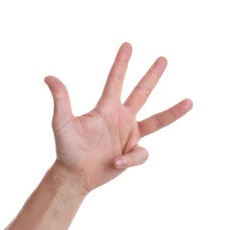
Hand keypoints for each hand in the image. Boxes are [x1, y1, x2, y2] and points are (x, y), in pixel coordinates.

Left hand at [44, 42, 192, 191]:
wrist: (76, 174)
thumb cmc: (67, 148)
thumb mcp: (62, 123)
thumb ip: (61, 101)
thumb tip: (49, 77)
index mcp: (107, 108)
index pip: (116, 80)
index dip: (122, 63)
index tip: (128, 45)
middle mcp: (121, 118)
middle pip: (141, 93)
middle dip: (152, 76)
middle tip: (163, 59)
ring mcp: (129, 135)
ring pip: (156, 121)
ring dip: (172, 112)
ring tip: (189, 102)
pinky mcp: (133, 151)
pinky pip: (140, 154)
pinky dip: (131, 158)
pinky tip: (117, 162)